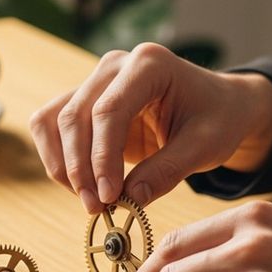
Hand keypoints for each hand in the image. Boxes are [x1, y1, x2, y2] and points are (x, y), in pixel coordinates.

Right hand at [29, 42, 271, 212]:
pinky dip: (58, 158)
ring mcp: (96, 81)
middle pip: (75, 116)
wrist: (219, 106)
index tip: (110, 196)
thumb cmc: (218, 118)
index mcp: (149, 64)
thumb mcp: (206, 145)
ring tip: (89, 200)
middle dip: (80, 168)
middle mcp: (114, 66)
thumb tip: (129, 200)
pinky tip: (81, 186)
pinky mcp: (85, 102)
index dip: (102, 158)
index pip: (109, 111)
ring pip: (54, 121)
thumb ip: (167, 170)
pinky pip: (51, 126)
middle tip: (96, 207)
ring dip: (63, 165)